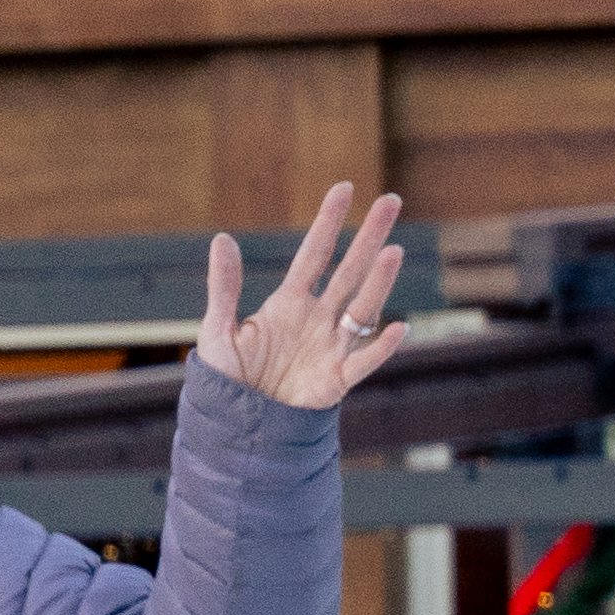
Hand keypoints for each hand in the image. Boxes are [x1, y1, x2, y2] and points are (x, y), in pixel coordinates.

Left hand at [191, 180, 418, 412]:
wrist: (238, 426)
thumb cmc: (228, 380)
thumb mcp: (218, 330)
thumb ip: (224, 288)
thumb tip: (223, 239)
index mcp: (288, 302)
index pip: (314, 254)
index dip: (329, 222)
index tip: (344, 188)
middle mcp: (317, 318)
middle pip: (349, 270)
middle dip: (369, 236)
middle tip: (391, 200)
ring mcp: (330, 346)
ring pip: (362, 307)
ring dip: (379, 281)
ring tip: (393, 251)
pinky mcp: (337, 379)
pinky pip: (363, 360)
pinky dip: (380, 346)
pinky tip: (396, 327)